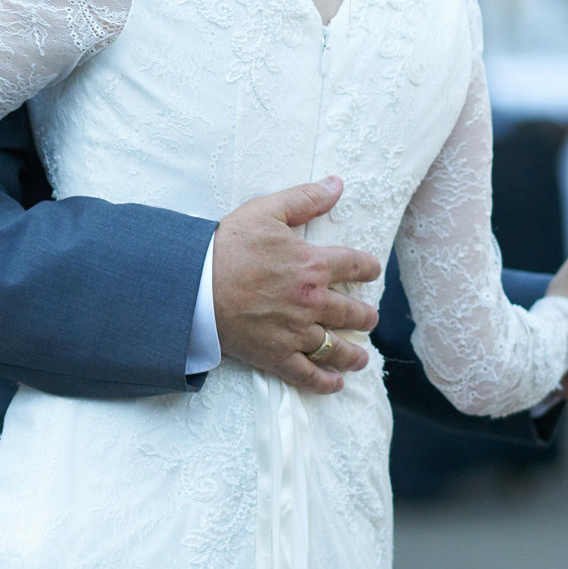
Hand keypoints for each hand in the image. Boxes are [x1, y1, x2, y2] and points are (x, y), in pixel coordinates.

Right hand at [212, 176, 380, 394]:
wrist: (195, 284)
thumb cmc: (229, 244)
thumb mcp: (267, 210)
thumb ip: (305, 198)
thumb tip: (337, 184)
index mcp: (312, 265)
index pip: (354, 265)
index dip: (367, 267)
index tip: (372, 270)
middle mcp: (312, 301)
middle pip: (351, 312)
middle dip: (365, 316)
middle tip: (369, 318)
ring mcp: (296, 332)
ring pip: (336, 348)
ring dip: (354, 355)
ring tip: (362, 358)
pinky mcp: (277, 356)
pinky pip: (308, 375)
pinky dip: (325, 382)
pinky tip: (336, 384)